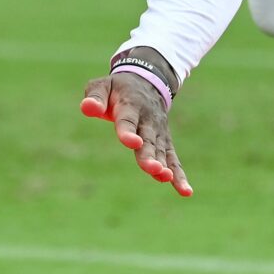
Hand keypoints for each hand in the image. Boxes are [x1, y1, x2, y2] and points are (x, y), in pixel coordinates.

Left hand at [81, 73, 192, 197]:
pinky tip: (185, 191)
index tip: (131, 142)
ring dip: (163, 165)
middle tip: (151, 168)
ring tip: (164, 177)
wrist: (147, 81)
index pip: (128, 120)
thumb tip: (87, 108)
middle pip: (148, 139)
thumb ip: (95, 97)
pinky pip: (173, 159)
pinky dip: (179, 175)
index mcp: (130, 105)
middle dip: (149, 154)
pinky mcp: (165, 142)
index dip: (128, 131)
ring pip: (160, 151)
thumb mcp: (102, 86)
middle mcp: (148, 120)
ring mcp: (158, 132)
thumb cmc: (118, 88)